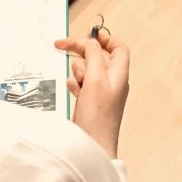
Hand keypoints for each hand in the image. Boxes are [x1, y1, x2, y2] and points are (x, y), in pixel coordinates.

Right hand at [54, 34, 129, 158]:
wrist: (92, 147)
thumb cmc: (97, 114)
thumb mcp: (95, 78)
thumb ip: (94, 56)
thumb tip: (92, 42)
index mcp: (119, 74)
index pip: (118, 48)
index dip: (105, 38)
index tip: (88, 35)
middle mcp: (112, 82)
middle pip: (98, 56)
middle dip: (82, 51)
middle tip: (62, 45)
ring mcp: (101, 93)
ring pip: (87, 69)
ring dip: (78, 69)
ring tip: (76, 80)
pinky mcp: (90, 103)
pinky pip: (82, 84)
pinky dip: (75, 83)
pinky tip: (72, 89)